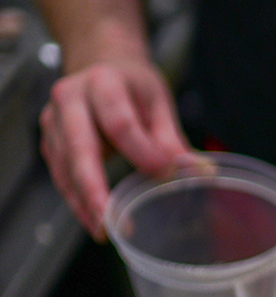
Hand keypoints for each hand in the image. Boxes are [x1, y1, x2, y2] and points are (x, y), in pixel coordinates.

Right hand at [39, 58, 191, 239]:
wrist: (99, 64)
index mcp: (104, 83)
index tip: (165, 175)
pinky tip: (93, 221)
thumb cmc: (132, 87)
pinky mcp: (51, 141)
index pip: (120, 123)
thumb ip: (173, 141)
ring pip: (65, 167)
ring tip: (104, 232)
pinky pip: (60, 175)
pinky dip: (76, 200)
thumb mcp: (159, 103)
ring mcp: (55, 120)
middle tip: (113, 224)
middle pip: (80, 149)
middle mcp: (71, 99)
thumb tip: (201, 174)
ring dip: (83, 203)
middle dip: (95, 189)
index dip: (143, 152)